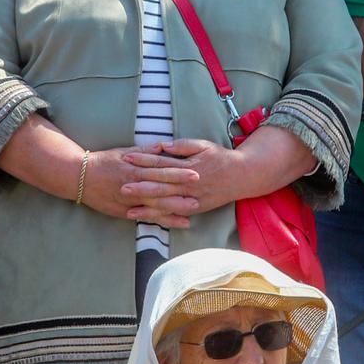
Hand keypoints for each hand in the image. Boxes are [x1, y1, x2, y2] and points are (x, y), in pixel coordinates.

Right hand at [75, 145, 198, 224]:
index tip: (196, 171)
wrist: (79, 177)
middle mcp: (134, 183)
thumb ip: (146, 151)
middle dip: (181, 189)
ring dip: (176, 206)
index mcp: (135, 167)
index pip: (161, 169)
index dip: (179, 171)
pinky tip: (178, 222)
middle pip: (161, 187)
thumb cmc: (103, 162)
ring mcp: (130, 199)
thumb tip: (164, 146)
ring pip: (156, 204)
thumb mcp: (124, 152)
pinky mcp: (126, 211)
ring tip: (193, 208)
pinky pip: (148, 216)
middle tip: (200, 190)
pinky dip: (164, 220)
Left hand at [122, 138, 244, 222]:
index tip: (127, 157)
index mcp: (188, 166)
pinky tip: (146, 218)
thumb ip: (183, 145)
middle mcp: (188, 183)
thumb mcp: (203, 145)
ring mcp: (192, 197)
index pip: (161, 162)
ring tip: (128, 207)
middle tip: (121, 186)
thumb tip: (164, 145)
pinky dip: (160, 216)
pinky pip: (174, 213)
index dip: (143, 160)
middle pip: (160, 185)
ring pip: (165, 202)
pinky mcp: (194, 208)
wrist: (242, 176)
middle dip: (140, 186)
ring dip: (146, 206)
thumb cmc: (221, 158)